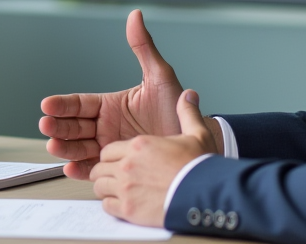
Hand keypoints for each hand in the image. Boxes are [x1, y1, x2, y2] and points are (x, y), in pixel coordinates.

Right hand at [40, 9, 184, 178]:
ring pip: (79, 148)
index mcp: (111, 105)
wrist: (194, 140)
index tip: (47, 104)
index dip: (63, 105)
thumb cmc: (177, 107)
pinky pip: (94, 168)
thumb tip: (135, 16)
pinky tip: (70, 168)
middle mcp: (106, 126)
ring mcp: (109, 147)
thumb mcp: (160, 76)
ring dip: (64, 148)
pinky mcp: (116, 166)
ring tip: (53, 147)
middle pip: (74, 126)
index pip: (80, 104)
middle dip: (58, 126)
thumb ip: (143, 48)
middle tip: (46, 125)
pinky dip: (81, 170)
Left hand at [91, 90, 216, 227]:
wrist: (206, 195)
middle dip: (106, 172)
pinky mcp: (128, 209)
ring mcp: (125, 188)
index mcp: (139, 146)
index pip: (108, 150)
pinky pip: (106, 206)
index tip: (121, 162)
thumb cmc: (200, 167)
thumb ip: (187, 113)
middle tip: (117, 178)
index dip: (113, 156)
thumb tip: (188, 95)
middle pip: (99, 167)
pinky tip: (124, 205)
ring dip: (107, 188)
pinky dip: (112, 205)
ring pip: (99, 186)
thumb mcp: (197, 134)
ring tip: (120, 192)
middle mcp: (127, 165)